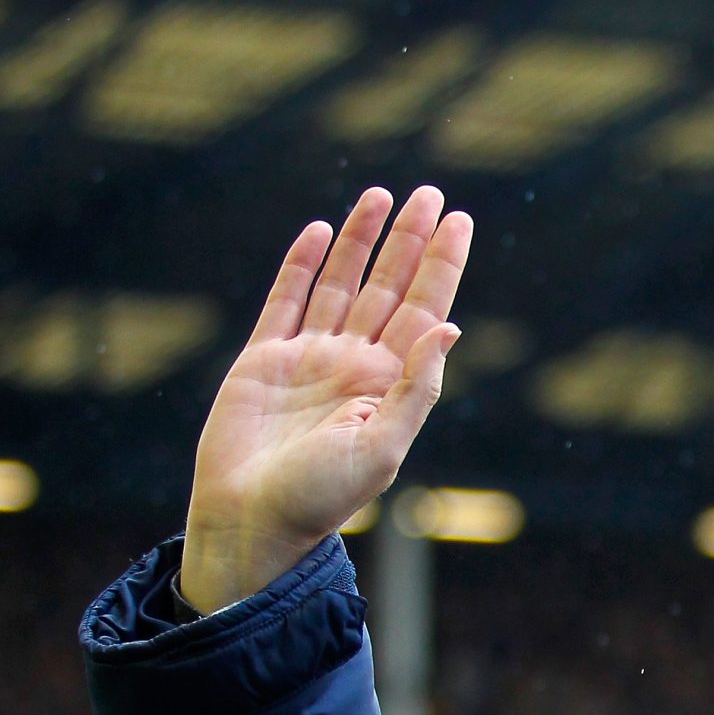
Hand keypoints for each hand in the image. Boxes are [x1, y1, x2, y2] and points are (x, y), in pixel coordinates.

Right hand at [180, 185, 473, 611]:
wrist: (252, 521)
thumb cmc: (319, 497)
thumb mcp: (381, 447)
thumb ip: (416, 388)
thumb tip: (449, 326)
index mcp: (387, 385)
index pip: (423, 309)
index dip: (442, 265)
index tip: (461, 220)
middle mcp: (353, 366)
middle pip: (389, 287)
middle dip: (410, 241)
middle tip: (431, 193)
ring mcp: (308, 360)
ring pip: (341, 284)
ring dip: (361, 241)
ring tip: (380, 196)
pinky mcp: (263, 361)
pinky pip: (287, 301)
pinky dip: (302, 266)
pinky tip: (320, 232)